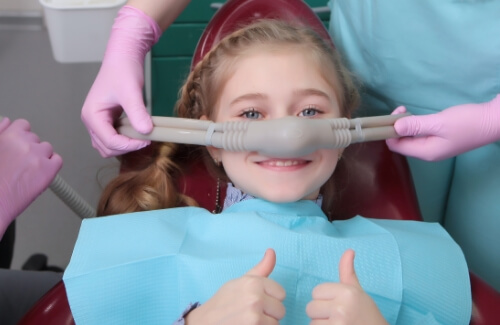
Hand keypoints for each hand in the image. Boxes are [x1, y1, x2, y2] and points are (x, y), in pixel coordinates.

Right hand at [0, 118, 62, 236]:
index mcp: (9, 136)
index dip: (21, 137)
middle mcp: (25, 143)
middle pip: (35, 139)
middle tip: (20, 164)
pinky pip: (57, 161)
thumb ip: (0, 131)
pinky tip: (40, 174)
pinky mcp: (48, 170)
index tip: (19, 146)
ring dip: (40, 157)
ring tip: (27, 171)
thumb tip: (7, 121)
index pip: (24, 125)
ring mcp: (38, 156)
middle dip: (29, 149)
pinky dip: (51, 166)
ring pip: (47, 149)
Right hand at [81, 5, 161, 156]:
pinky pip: (114, 138)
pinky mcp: (106, 120)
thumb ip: (137, 113)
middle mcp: (91, 121)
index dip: (129, 145)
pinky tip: (138, 131)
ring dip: (125, 146)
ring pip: (108, 146)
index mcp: (92, 115)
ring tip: (142, 136)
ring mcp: (98, 122)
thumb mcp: (131, 92)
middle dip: (126, 147)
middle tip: (146, 139)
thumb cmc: (123, 70)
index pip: (109, 141)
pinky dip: (125, 140)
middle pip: (106, 148)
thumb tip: (146, 132)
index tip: (147, 140)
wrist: (124, 58)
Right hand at [186, 248, 285, 324]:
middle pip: (280, 310)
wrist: (205, 322)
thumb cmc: (224, 302)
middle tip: (251, 313)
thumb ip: (261, 268)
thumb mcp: (241, 281)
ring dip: (264, 324)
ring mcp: (254, 316)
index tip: (258, 301)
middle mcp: (255, 297)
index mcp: (253, 282)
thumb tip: (272, 251)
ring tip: (248, 321)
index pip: (281, 293)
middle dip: (269, 313)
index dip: (270, 299)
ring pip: (276, 323)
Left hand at [306, 249, 387, 324]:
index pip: (316, 291)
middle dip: (321, 314)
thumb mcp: (358, 292)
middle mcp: (341, 307)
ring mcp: (337, 323)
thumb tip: (349, 250)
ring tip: (339, 324)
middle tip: (338, 317)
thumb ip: (348, 272)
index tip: (339, 305)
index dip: (325, 300)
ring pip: (312, 322)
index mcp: (347, 292)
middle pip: (311, 307)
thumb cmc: (367, 315)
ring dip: (322, 324)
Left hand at [386, 94, 499, 160]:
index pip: (396, 146)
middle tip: (402, 109)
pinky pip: (420, 135)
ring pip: (410, 138)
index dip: (390, 132)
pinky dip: (415, 126)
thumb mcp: (439, 122)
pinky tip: (418, 117)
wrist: (495, 121)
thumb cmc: (468, 122)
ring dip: (405, 125)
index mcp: (425, 152)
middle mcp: (428, 153)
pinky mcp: (441, 140)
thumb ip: (416, 125)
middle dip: (396, 127)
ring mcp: (435, 147)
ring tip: (408, 110)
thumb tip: (394, 127)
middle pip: (402, 143)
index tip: (395, 114)